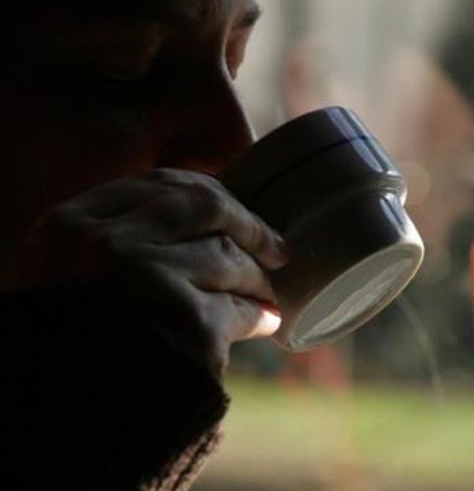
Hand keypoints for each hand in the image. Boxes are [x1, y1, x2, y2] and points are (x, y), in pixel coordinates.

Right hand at [20, 168, 289, 376]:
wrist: (60, 424)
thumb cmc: (73, 348)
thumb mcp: (70, 279)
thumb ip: (122, 239)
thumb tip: (210, 213)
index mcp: (69, 227)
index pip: (159, 184)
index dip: (208, 194)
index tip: (233, 208)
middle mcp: (105, 245)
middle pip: (205, 207)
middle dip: (249, 225)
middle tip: (277, 247)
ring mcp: (147, 281)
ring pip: (229, 258)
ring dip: (255, 278)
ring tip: (265, 294)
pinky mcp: (186, 324)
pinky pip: (240, 309)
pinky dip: (257, 315)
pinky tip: (266, 321)